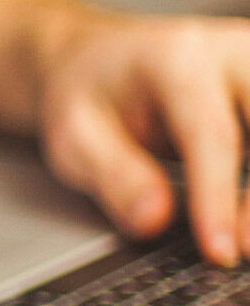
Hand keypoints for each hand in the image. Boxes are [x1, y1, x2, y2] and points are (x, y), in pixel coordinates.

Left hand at [37, 8, 249, 264]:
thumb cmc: (90, 97)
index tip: (221, 252)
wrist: (100, 59)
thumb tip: (154, 220)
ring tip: (245, 238)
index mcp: (177, 60)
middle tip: (243, 250)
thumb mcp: (73, 135)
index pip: (213, 133)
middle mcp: (233, 54)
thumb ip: (113, 176)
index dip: (219, 197)